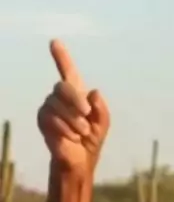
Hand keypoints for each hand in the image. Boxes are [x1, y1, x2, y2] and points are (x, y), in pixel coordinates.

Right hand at [37, 39, 109, 171]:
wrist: (80, 159)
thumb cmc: (91, 139)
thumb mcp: (102, 123)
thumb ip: (101, 109)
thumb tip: (93, 92)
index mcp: (76, 93)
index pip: (67, 70)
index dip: (61, 56)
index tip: (54, 42)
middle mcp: (60, 96)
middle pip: (63, 86)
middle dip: (76, 100)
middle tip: (87, 114)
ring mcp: (49, 106)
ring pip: (57, 104)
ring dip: (74, 120)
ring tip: (82, 133)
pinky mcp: (42, 119)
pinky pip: (52, 118)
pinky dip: (66, 128)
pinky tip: (72, 137)